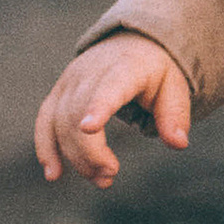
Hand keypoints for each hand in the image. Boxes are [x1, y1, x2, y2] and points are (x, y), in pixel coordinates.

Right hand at [36, 35, 191, 184]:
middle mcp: (91, 72)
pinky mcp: (58, 93)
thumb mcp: (175, 88)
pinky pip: (45, 120)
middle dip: (91, 152)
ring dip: (76, 157)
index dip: (97, 107)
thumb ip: (175, 116)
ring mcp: (70, 81)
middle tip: (111, 175)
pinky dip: (46, 148)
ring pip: (60, 121)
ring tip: (101, 180)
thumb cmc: (156, 71)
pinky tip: (53, 174)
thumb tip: (178, 144)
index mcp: (125, 68)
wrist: (131, 43)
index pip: (109, 88)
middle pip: (78, 113)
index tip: (88, 129)